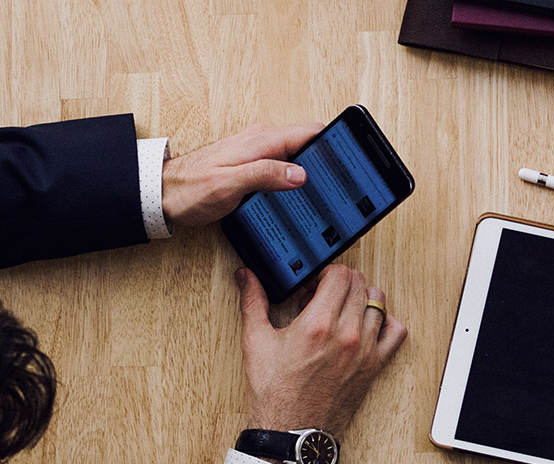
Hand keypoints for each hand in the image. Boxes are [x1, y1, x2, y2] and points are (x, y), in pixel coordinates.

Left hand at [162, 123, 324, 227]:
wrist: (161, 195)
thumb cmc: (189, 190)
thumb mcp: (230, 185)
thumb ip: (266, 175)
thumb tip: (301, 174)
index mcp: (261, 141)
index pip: (310, 132)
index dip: (333, 144)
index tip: (347, 159)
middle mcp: (262, 142)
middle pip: (308, 145)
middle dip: (326, 161)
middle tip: (340, 184)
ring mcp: (257, 153)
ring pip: (297, 157)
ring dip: (311, 171)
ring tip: (325, 192)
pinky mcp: (252, 166)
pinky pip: (283, 167)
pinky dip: (294, 178)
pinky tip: (297, 195)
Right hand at [236, 264, 407, 436]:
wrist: (292, 431)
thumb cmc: (275, 392)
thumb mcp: (257, 342)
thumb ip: (253, 302)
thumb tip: (245, 276)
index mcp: (318, 324)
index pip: (340, 274)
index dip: (324, 274)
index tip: (313, 286)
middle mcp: (347, 334)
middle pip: (360, 284)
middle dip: (341, 284)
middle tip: (323, 299)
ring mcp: (365, 350)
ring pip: (378, 303)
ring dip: (361, 299)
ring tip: (342, 312)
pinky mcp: (375, 366)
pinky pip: (396, 332)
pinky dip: (386, 323)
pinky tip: (367, 327)